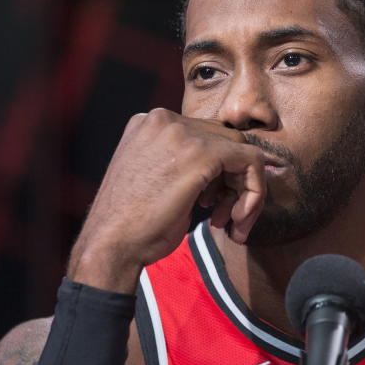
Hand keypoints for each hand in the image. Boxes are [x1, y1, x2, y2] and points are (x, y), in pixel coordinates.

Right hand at [67, 108, 265, 291]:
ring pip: (240, 149)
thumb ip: (183, 163)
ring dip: (244, 190)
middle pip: (224, 140)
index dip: (217, 173)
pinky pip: (249, 161)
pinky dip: (254, 192)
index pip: (204, 136)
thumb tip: (224, 170)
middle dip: (232, 181)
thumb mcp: (155, 180)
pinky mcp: (202, 153)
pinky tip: (236, 220)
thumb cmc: (131, 225)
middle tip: (224, 216)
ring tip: (228, 222)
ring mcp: (183, 133)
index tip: (212, 205)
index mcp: (149, 123)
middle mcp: (164, 119)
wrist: (111, 245)